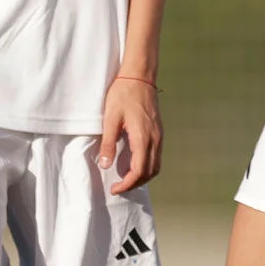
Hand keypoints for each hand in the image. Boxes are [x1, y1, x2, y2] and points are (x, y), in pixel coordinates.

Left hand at [98, 76, 162, 194]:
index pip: (139, 170)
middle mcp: (155, 139)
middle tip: (118, 187)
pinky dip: (147, 166)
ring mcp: (159, 135)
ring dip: (142, 176)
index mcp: (143, 137)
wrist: (140, 77)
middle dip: (135, 183)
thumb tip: (105, 165)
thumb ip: (108, 143)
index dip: (127, 184)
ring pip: (156, 165)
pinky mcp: (158, 131)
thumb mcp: (110, 118)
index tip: (114, 188)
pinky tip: (133, 163)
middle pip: (150, 172)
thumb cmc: (123, 95)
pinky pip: (156, 155)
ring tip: (126, 178)